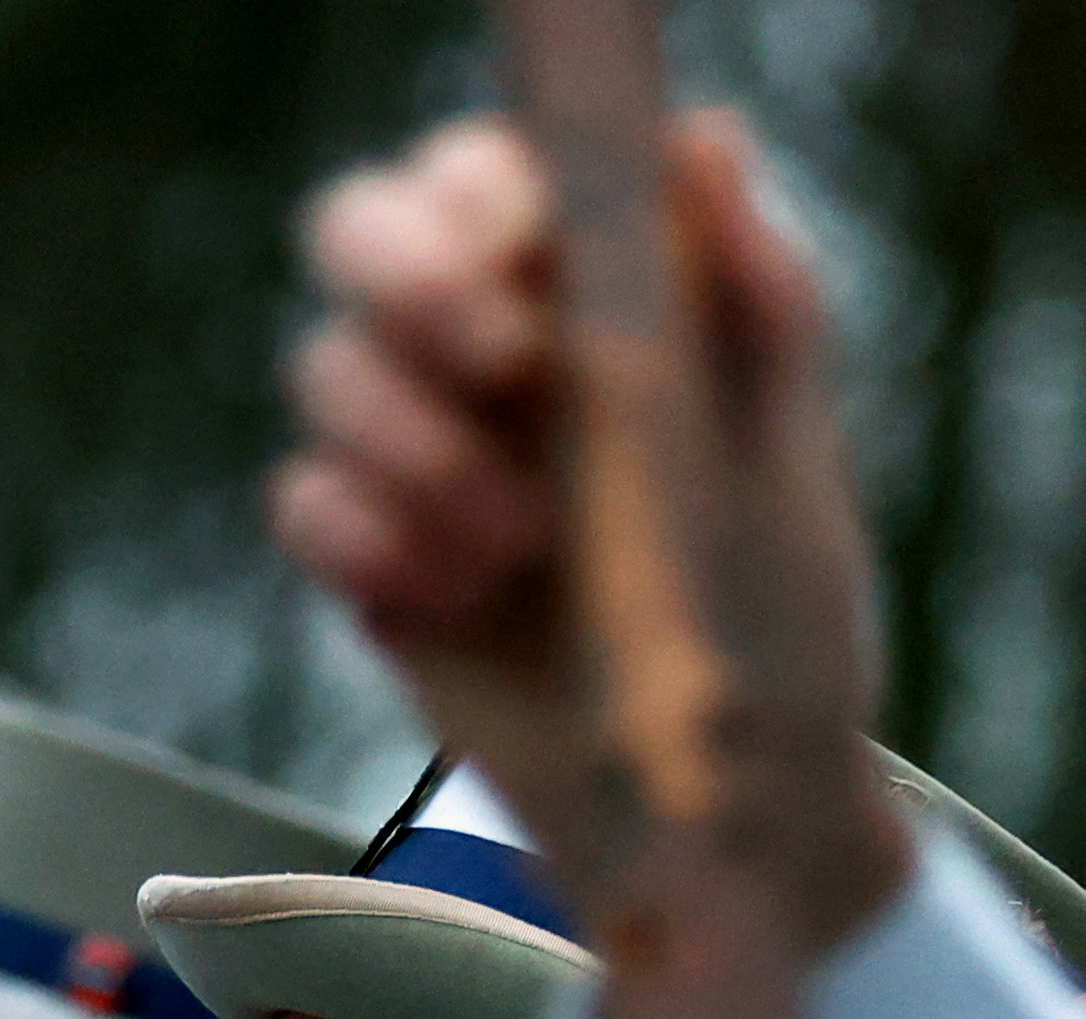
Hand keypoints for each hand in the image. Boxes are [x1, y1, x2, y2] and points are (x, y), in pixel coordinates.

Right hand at [281, 110, 904, 963]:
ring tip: (519, 544)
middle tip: (503, 374)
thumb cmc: (771, 627)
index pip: (481, 171)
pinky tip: (452, 598)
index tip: (528, 278)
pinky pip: (302, 502)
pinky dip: (363, 540)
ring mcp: (416, 448)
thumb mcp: (783, 463)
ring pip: (323, 367)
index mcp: (587, 288)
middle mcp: (485, 346)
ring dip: (410, 445)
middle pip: (358, 229)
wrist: (710, 810)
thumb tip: (705, 140)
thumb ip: (755, 302)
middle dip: (407, 286)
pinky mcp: (369, 556)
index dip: (475, 200)